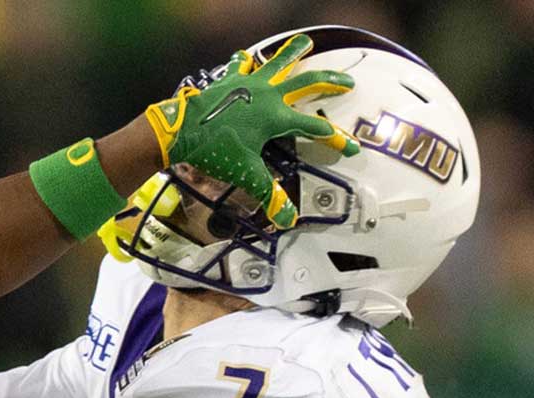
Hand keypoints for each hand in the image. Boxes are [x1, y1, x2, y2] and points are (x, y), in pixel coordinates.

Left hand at [145, 33, 360, 228]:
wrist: (180, 130)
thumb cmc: (214, 150)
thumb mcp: (246, 173)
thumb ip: (268, 195)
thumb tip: (286, 219)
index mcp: (277, 117)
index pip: (315, 128)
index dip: (336, 138)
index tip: (353, 147)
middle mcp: (268, 95)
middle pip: (308, 83)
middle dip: (331, 81)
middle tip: (348, 82)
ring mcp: (249, 84)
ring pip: (279, 62)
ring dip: (294, 52)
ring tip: (306, 43)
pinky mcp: (230, 80)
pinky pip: (242, 65)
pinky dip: (246, 60)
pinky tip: (247, 56)